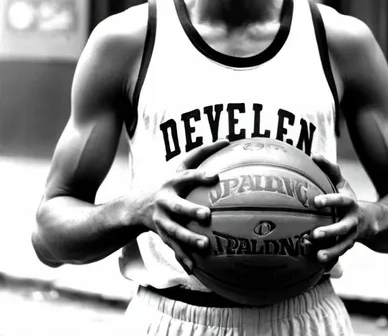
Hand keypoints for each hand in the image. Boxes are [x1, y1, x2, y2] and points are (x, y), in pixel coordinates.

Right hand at [140, 140, 229, 273]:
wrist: (137, 206)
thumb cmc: (170, 182)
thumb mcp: (180, 165)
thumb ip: (202, 152)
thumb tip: (228, 139)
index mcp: (172, 182)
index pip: (187, 177)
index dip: (200, 176)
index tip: (215, 176)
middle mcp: (165, 201)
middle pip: (177, 207)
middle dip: (191, 211)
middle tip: (207, 215)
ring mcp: (162, 221)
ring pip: (174, 231)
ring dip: (188, 239)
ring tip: (205, 246)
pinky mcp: (162, 236)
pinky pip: (173, 248)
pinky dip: (182, 258)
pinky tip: (194, 269)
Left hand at [311, 155, 362, 265]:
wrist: (370, 221)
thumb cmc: (346, 198)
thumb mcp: (341, 182)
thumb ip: (329, 169)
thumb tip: (314, 155)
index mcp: (350, 204)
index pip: (340, 201)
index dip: (329, 200)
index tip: (315, 201)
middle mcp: (352, 221)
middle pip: (342, 227)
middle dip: (330, 231)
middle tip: (314, 233)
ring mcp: (351, 237)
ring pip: (342, 246)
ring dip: (331, 252)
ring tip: (317, 256)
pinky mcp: (346, 248)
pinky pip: (338, 257)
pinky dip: (330, 262)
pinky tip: (318, 268)